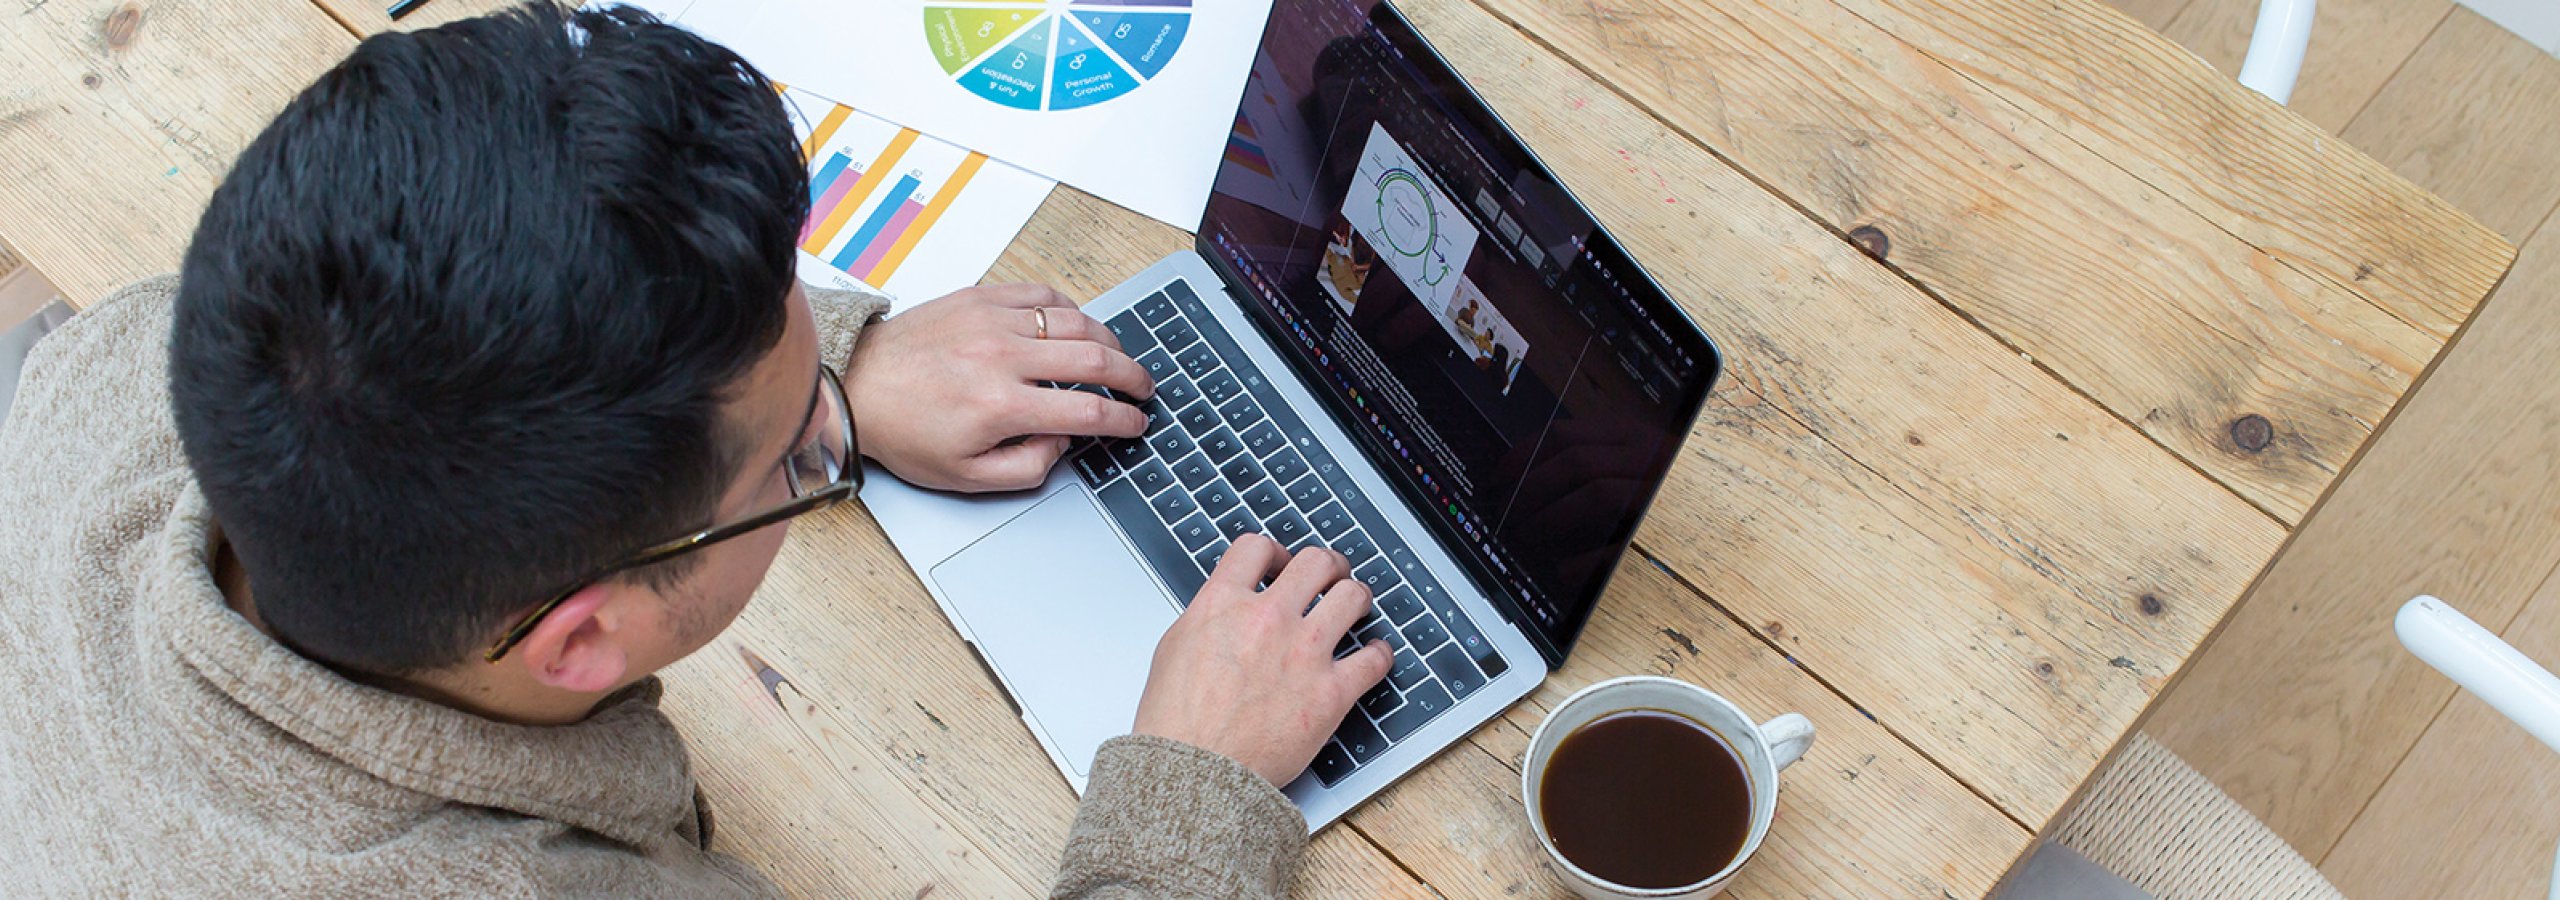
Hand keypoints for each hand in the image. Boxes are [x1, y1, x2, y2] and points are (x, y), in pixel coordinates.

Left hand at [843, 284, 1156, 491]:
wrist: (857, 383)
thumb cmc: (904, 430)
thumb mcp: (965, 476)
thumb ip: (1027, 467)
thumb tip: (1063, 443)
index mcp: (1001, 407)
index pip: (1088, 411)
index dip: (1124, 419)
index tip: (1135, 422)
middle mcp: (1002, 358)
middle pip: (1095, 359)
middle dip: (1132, 375)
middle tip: (1143, 387)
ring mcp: (993, 321)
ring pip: (1076, 322)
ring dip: (1109, 341)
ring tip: (1118, 358)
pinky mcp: (981, 298)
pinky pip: (1043, 296)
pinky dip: (1070, 310)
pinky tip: (1077, 326)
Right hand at [1132, 535, 1393, 785]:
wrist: (1194, 773)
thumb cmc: (1176, 725)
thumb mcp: (1173, 649)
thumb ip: (1207, 618)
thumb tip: (1226, 608)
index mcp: (1222, 605)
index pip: (1256, 547)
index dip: (1274, 551)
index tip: (1280, 563)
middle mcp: (1267, 620)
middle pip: (1314, 562)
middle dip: (1326, 565)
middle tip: (1329, 575)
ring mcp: (1303, 654)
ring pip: (1351, 597)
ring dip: (1356, 597)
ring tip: (1355, 604)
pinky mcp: (1331, 693)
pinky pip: (1374, 659)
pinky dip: (1380, 653)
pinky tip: (1375, 654)